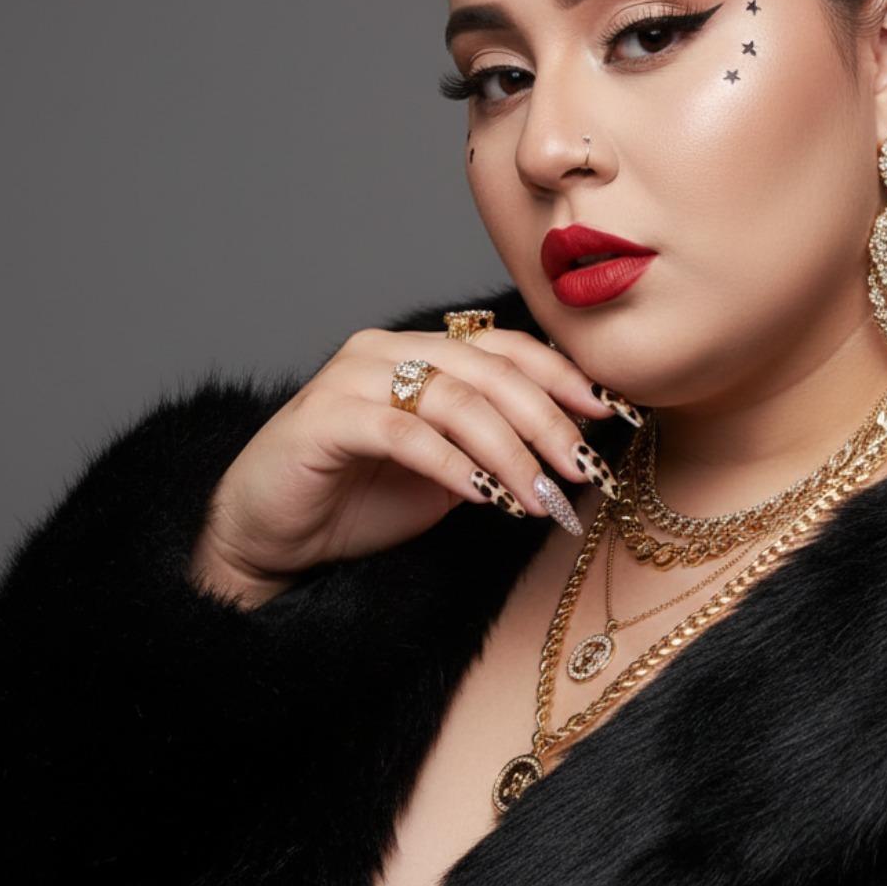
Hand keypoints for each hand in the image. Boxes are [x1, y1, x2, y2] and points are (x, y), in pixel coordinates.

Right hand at [189, 326, 634, 603]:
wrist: (272, 537)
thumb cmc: (361, 499)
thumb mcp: (449, 470)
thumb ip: (497, 445)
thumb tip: (578, 444)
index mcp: (421, 351)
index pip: (507, 348)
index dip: (563, 377)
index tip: (613, 415)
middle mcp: (386, 350)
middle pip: (490, 370)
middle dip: (548, 421)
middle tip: (585, 468)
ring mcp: (351, 378)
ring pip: (455, 400)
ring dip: (510, 452)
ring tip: (543, 498)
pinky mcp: (323, 418)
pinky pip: (405, 433)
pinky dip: (453, 465)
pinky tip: (486, 497)